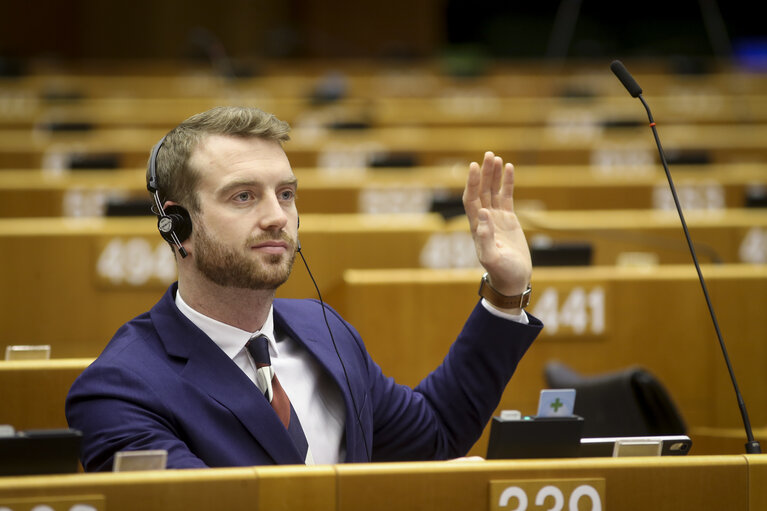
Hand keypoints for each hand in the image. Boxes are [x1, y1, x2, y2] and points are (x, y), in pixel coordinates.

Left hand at [462, 151, 531, 297]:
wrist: (512, 280)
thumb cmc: (502, 272)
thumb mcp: (492, 259)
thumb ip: (485, 239)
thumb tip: (483, 215)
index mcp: (477, 227)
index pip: (471, 199)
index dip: (471, 183)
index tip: (474, 166)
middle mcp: (484, 220)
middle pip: (481, 191)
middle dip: (483, 173)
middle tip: (488, 155)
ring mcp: (495, 218)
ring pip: (492, 191)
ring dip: (493, 175)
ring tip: (496, 157)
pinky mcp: (508, 219)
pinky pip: (506, 196)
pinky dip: (506, 183)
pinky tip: (509, 168)